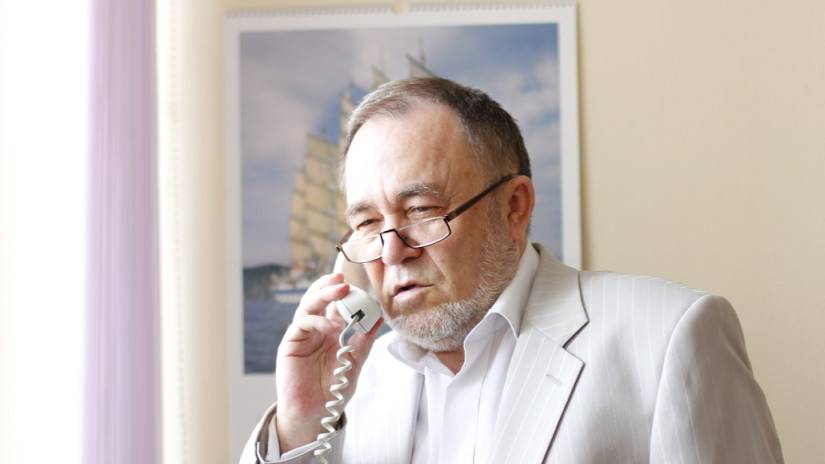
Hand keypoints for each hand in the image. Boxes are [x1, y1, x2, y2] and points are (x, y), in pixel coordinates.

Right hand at [274, 273, 382, 451]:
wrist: (315, 413)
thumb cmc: (332, 388)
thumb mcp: (354, 362)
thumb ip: (365, 341)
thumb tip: (380, 318)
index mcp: (330, 330)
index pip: (335, 304)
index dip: (347, 294)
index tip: (363, 289)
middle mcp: (315, 329)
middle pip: (319, 299)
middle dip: (330, 286)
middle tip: (344, 280)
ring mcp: (302, 335)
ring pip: (308, 306)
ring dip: (324, 294)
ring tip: (341, 289)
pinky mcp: (290, 344)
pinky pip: (301, 324)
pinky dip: (317, 321)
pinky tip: (332, 326)